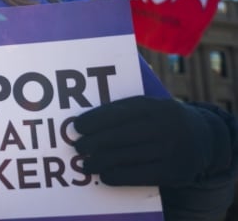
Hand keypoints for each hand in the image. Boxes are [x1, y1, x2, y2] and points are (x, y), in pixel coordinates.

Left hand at [73, 96, 228, 186]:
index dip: (95, 119)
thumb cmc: (163, 120)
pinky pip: (140, 176)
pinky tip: (104, 175)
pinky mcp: (175, 172)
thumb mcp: (151, 107)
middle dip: (94, 142)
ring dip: (101, 161)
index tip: (77, 126)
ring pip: (128, 157)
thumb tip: (87, 121)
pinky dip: (118, 176)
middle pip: (121, 135)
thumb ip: (125, 110)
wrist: (205, 138)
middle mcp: (165, 126)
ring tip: (85, 163)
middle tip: (77, 146)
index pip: (119, 112)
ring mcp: (172, 150)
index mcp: (155, 106)